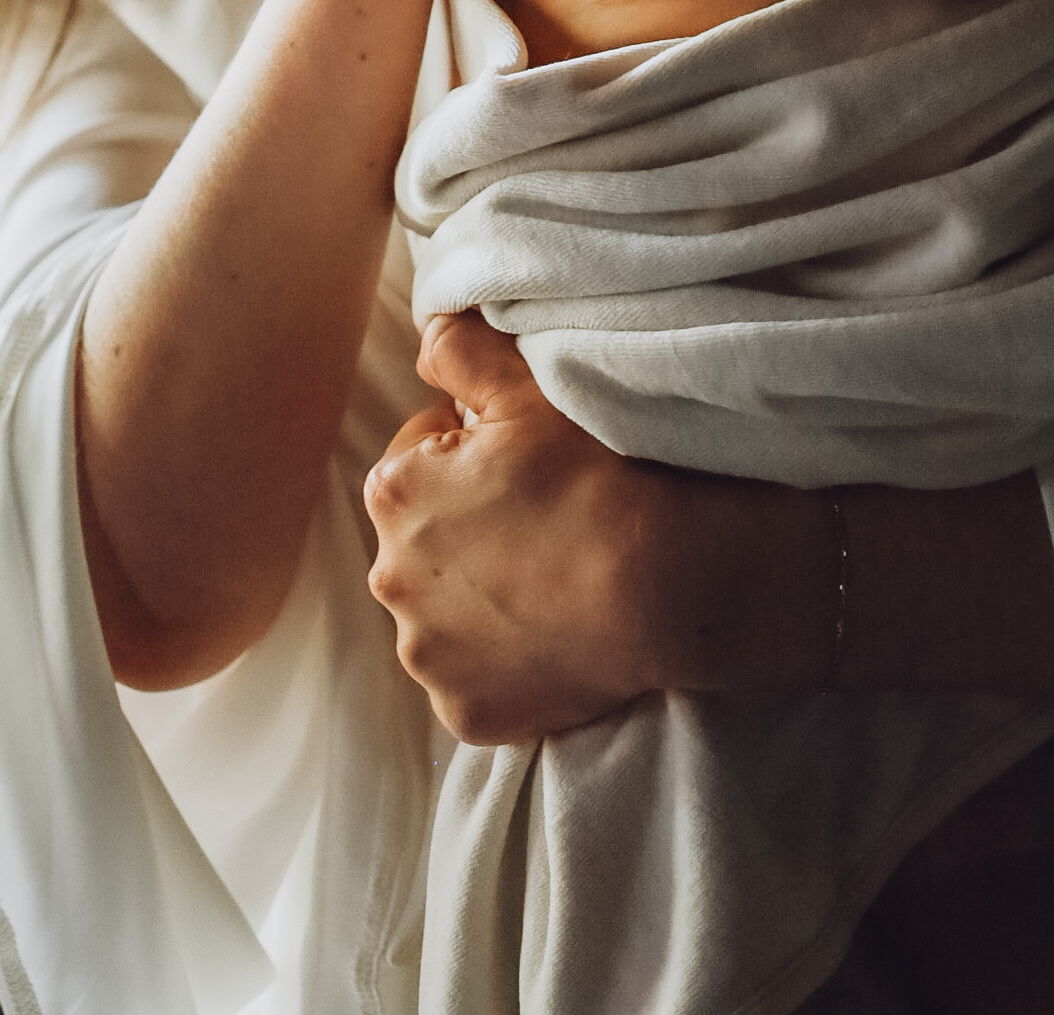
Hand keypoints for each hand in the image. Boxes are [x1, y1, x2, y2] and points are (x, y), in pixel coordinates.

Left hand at [364, 313, 671, 740]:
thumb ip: (458, 348)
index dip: (475, 447)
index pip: (421, 453)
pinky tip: (552, 632)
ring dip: (481, 594)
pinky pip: (474, 679)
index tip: (527, 459)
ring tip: (551, 574)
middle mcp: (391, 579)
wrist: (663, 586)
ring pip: (445, 611)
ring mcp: (427, 658)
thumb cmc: (595, 474)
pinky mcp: (466, 714)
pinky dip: (503, 660)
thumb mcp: (525, 387)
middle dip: (468, 522)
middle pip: (428, 535)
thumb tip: (423, 339)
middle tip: (545, 514)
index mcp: (394, 492)